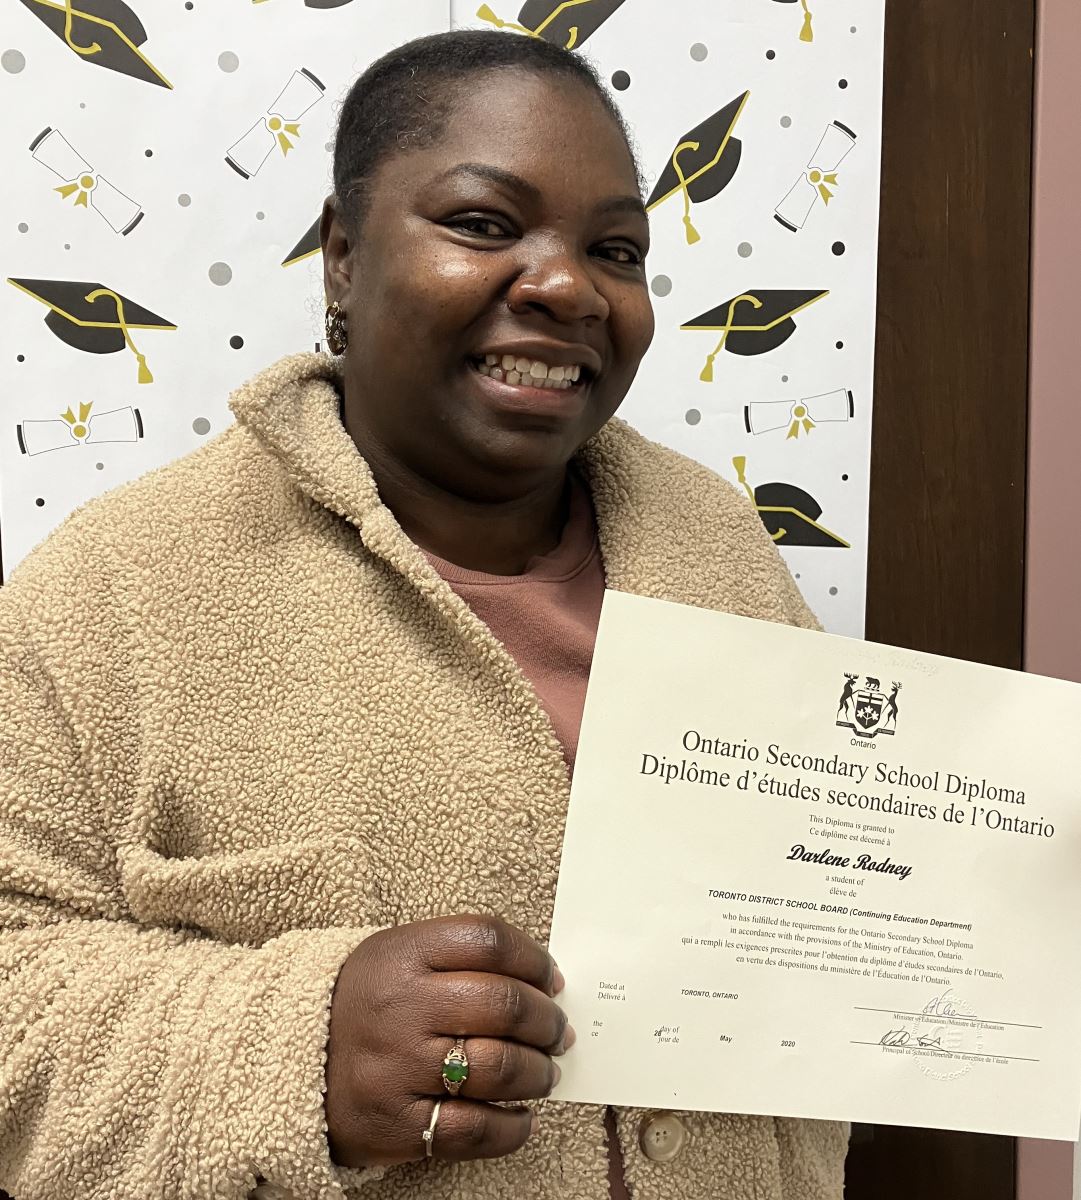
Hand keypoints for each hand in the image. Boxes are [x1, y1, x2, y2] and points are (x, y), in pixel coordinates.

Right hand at [324, 914, 571, 1167]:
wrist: (286, 1060)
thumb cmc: (366, 1003)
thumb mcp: (397, 957)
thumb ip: (461, 959)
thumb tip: (544, 984)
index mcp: (402, 954)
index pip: (487, 939)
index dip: (534, 959)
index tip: (552, 979)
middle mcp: (400, 1006)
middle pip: (503, 1003)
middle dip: (547, 1021)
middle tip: (557, 1032)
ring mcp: (395, 1066)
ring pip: (499, 1067)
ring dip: (539, 1073)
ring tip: (545, 1073)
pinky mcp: (394, 1124)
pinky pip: (474, 1130)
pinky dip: (513, 1128)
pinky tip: (521, 1118)